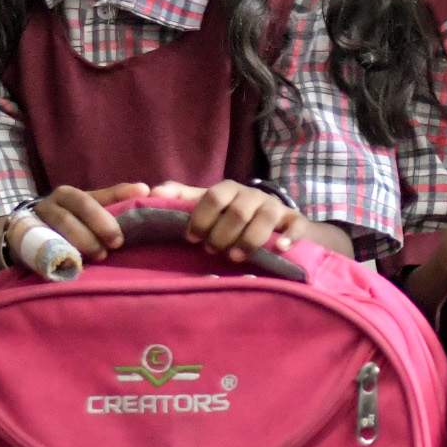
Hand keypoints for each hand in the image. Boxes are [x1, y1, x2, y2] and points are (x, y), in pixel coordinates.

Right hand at [4, 182, 150, 265]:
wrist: (21, 242)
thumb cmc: (66, 231)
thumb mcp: (87, 219)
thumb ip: (114, 209)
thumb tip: (147, 194)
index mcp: (73, 195)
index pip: (102, 192)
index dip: (122, 192)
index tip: (143, 193)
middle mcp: (55, 201)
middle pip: (82, 203)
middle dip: (102, 222)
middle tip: (117, 242)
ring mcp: (40, 217)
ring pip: (63, 220)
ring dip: (84, 238)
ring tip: (100, 255)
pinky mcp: (27, 236)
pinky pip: (44, 242)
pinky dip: (62, 251)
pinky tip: (76, 262)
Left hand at [151, 179, 303, 258]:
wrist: (274, 221)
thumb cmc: (231, 215)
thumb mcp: (205, 203)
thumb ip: (180, 197)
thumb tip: (151, 192)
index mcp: (229, 189)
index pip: (214, 197)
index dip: (201, 218)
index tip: (191, 238)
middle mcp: (253, 195)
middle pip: (239, 211)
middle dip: (223, 234)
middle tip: (212, 251)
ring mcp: (276, 207)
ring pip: (266, 218)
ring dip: (249, 240)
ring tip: (235, 257)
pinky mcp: (295, 220)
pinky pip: (295, 225)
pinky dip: (287, 237)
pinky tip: (278, 249)